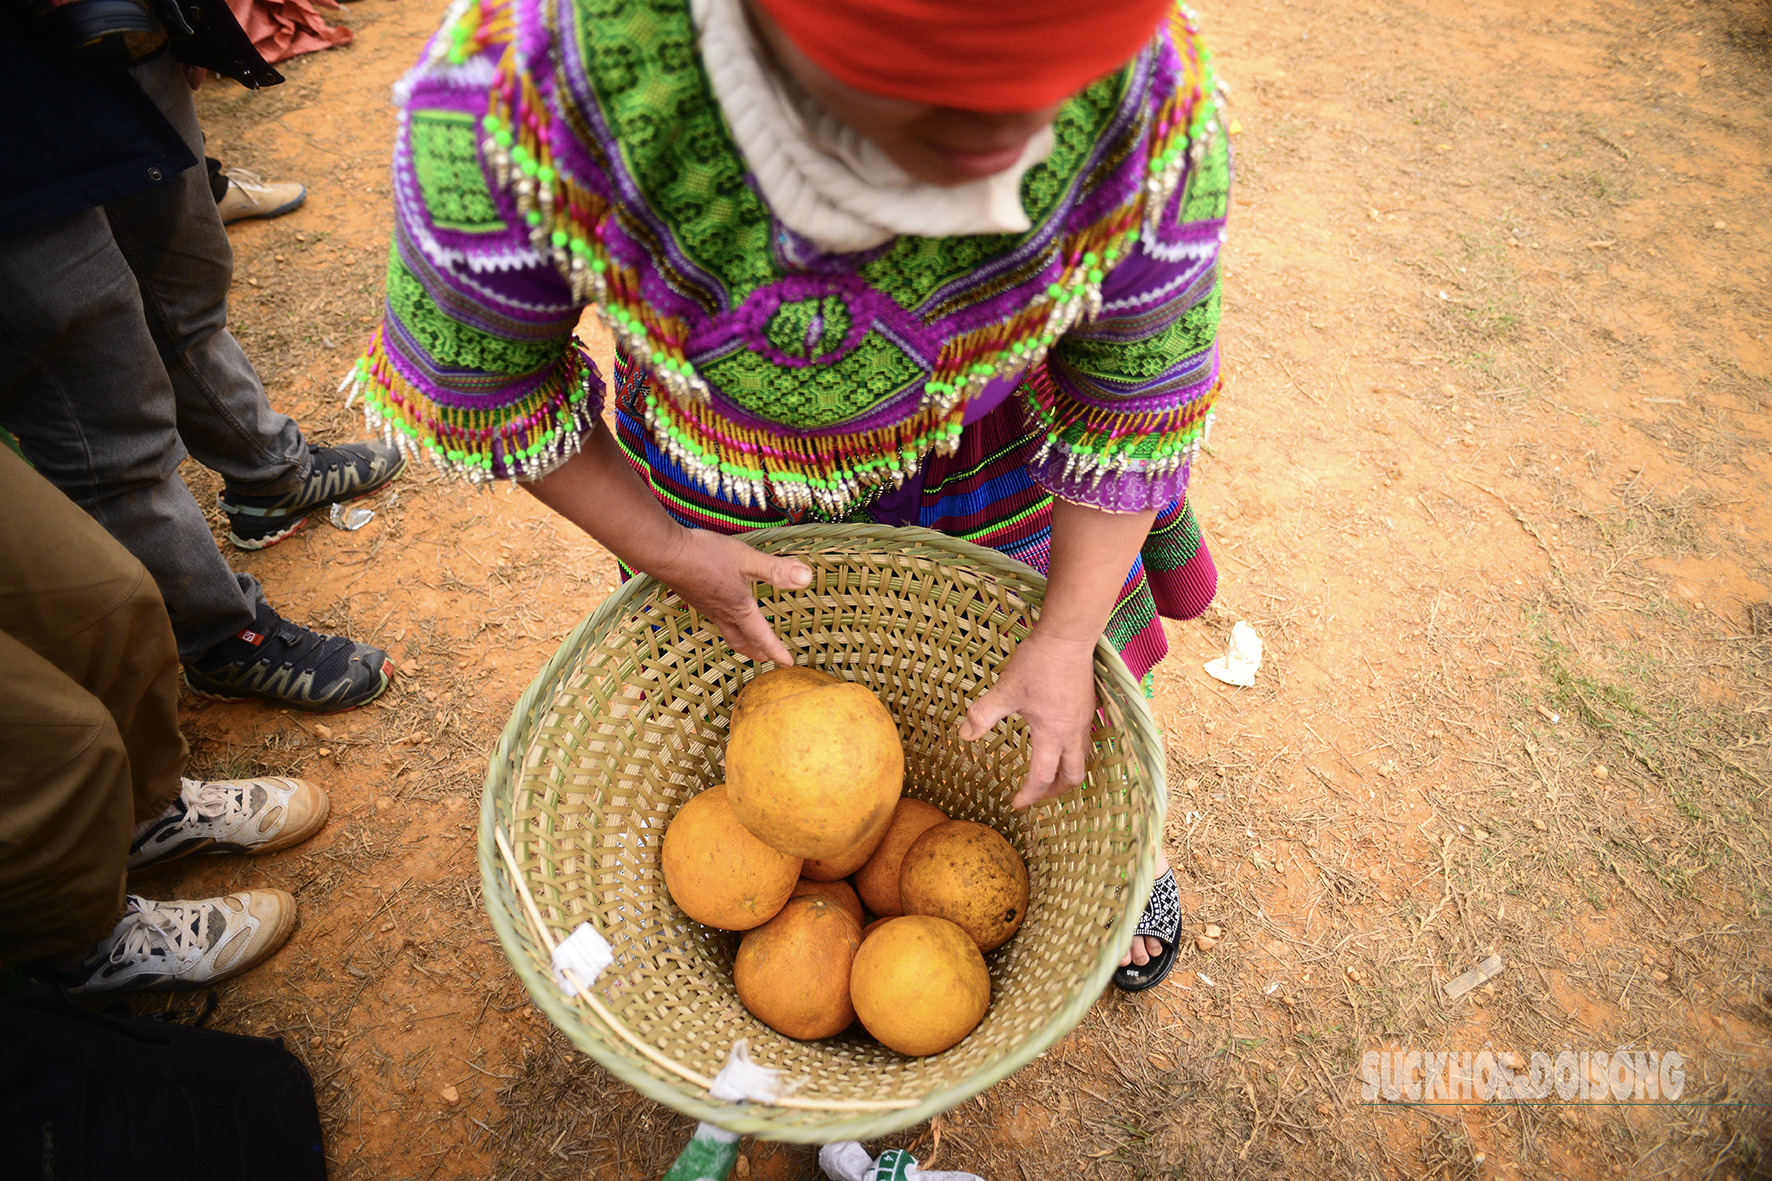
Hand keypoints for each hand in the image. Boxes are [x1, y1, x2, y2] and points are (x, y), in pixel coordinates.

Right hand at [651, 529, 811, 664]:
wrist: (667, 553)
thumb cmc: (707, 557)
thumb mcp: (748, 561)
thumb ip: (777, 570)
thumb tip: (807, 579)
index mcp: (739, 609)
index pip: (762, 637)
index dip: (777, 651)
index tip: (788, 663)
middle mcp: (722, 613)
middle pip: (740, 641)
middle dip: (755, 652)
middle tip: (765, 658)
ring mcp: (706, 606)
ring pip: (725, 630)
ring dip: (738, 639)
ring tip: (745, 638)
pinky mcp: (694, 595)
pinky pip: (713, 616)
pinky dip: (723, 621)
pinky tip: (722, 607)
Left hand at [958, 628, 1098, 807]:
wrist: (1068, 637)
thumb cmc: (1037, 663)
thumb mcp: (1005, 690)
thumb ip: (983, 715)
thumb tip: (964, 736)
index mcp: (1052, 734)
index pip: (1042, 777)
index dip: (1028, 795)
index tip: (1015, 803)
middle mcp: (1073, 733)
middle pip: (1073, 776)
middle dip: (1055, 791)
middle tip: (1037, 794)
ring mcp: (1084, 720)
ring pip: (1082, 759)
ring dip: (1066, 773)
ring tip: (1048, 773)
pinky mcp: (1088, 707)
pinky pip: (1085, 741)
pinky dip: (1071, 753)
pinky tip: (1057, 742)